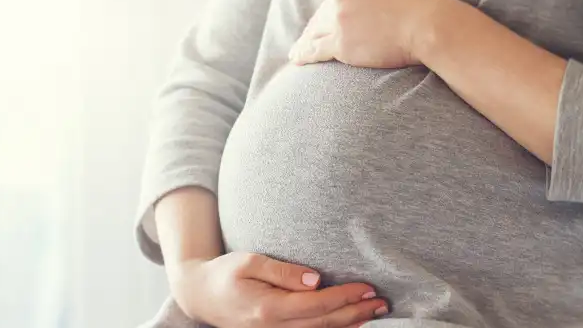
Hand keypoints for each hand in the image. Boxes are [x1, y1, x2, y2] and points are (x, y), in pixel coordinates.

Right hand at [168, 252, 388, 327]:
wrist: (200, 295)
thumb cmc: (225, 273)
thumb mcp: (249, 261)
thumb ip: (283, 272)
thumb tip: (316, 279)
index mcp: (268, 309)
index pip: (317, 305)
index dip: (345, 297)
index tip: (367, 287)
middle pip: (324, 324)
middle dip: (356, 312)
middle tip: (382, 302)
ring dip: (349, 324)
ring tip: (374, 312)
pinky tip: (349, 324)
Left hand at [289, 0, 439, 67]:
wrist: (425, 25)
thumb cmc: (416, 15)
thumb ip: (370, 3)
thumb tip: (366, 17)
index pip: (330, 4)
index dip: (322, 19)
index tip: (317, 29)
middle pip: (318, 19)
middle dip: (311, 33)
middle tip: (302, 44)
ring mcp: (338, 21)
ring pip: (313, 35)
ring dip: (302, 46)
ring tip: (295, 55)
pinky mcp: (340, 43)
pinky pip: (314, 50)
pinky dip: (303, 55)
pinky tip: (296, 60)